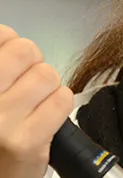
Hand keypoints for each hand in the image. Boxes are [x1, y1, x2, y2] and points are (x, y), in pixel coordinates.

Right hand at [0, 25, 73, 177]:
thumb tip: (12, 37)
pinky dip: (62, 105)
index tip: (14, 64)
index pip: (2, 36)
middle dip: (35, 64)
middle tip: (31, 85)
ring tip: (39, 105)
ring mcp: (2, 122)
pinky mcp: (27, 141)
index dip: (13, 45)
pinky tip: (49, 118)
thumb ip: (1, 66)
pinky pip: (62, 99)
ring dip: (50, 87)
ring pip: (47, 75)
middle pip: (26, 51)